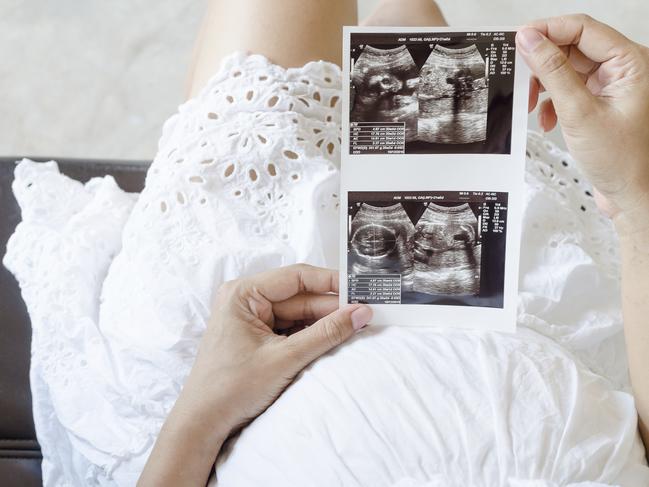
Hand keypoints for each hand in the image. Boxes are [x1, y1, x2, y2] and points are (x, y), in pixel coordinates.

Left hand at [139, 264, 371, 486]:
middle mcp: (246, 300)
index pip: (296, 277)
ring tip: (356, 326)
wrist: (202, 424)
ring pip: (299, 314)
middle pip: (300, 297)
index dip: (331, 281)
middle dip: (332, 307)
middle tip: (366, 313)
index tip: (360, 287)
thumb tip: (361, 313)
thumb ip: (326, 333)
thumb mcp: (285, 358)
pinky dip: (312, 335)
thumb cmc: (231, 388)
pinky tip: (335, 338)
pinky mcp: (257, 337)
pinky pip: (291, 329)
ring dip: (324, 322)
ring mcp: (251, 319)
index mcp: (243, 293)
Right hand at [516, 14, 648, 233]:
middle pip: (572, 46)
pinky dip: (552, 102)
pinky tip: (546, 119)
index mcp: (630, 62)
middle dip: (542, 63)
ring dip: (544, 85)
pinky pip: (568, 89)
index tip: (518, 40)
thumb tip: (530, 41)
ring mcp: (611, 85)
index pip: (582, 28)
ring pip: (566, 69)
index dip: (547, 30)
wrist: (632, 193)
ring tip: (530, 103)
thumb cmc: (620, 160)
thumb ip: (553, 72)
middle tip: (518, 77)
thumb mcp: (579, 112)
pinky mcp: (600, 101)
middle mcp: (622, 68)